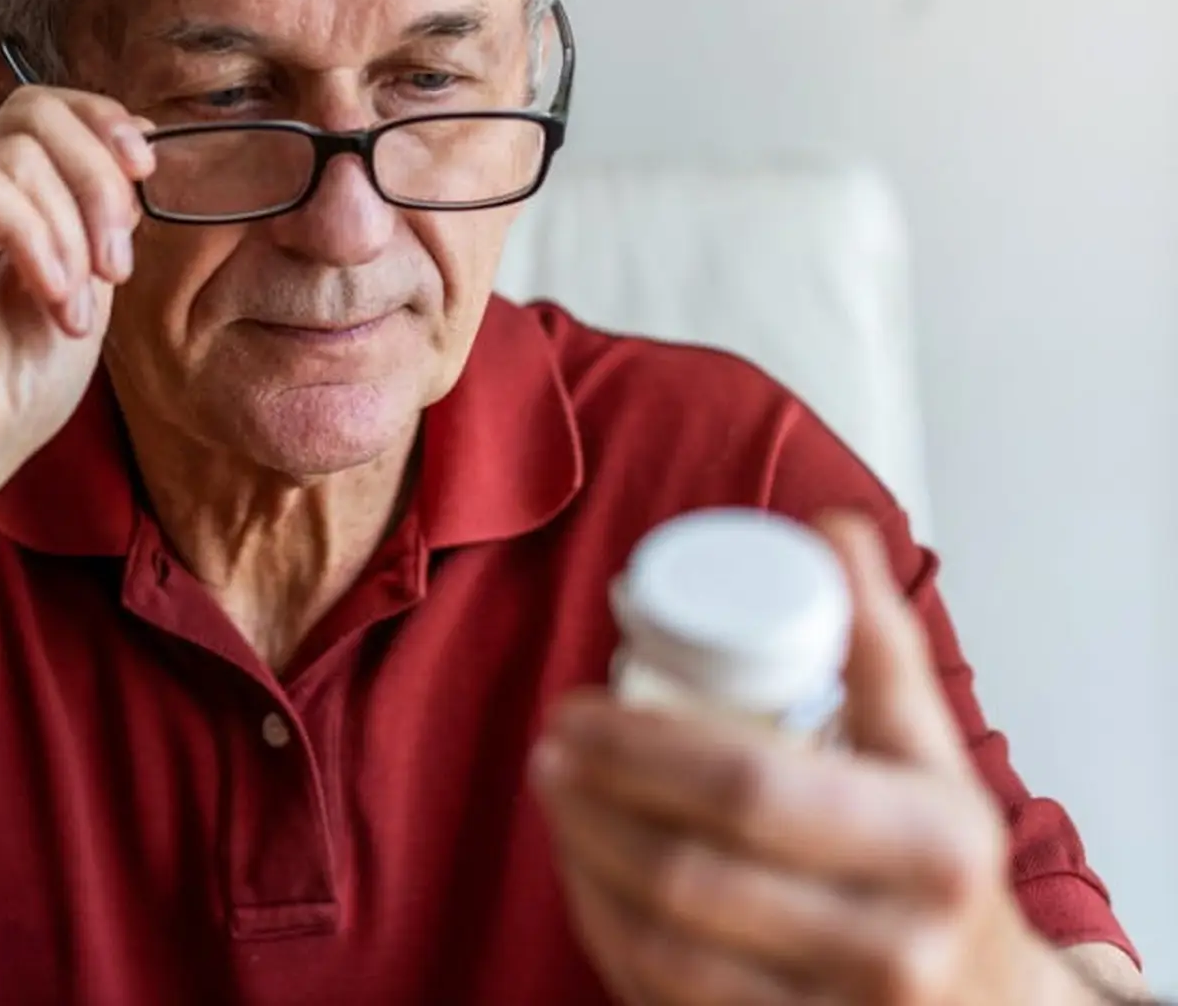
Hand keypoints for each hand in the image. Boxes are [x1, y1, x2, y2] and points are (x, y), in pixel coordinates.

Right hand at [0, 84, 153, 517]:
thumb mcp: (79, 290)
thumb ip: (93, 218)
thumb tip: (132, 146)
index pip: (44, 110)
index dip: (104, 124)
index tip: (146, 176)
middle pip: (36, 113)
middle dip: (100, 181)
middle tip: (115, 265)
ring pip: (16, 150)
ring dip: (70, 232)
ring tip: (72, 309)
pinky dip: (35, 240)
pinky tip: (49, 296)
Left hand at [532, 514, 1100, 1005]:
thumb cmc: (942, 867)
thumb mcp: (931, 755)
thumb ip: (880, 644)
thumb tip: (833, 532)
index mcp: (930, 849)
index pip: (750, 787)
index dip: (640, 747)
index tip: (579, 709)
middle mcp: (891, 950)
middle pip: (689, 873)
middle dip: (593, 803)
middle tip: (549, 749)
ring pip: (662, 947)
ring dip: (583, 864)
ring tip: (552, 797)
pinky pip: (661, 1000)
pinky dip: (605, 932)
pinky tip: (582, 876)